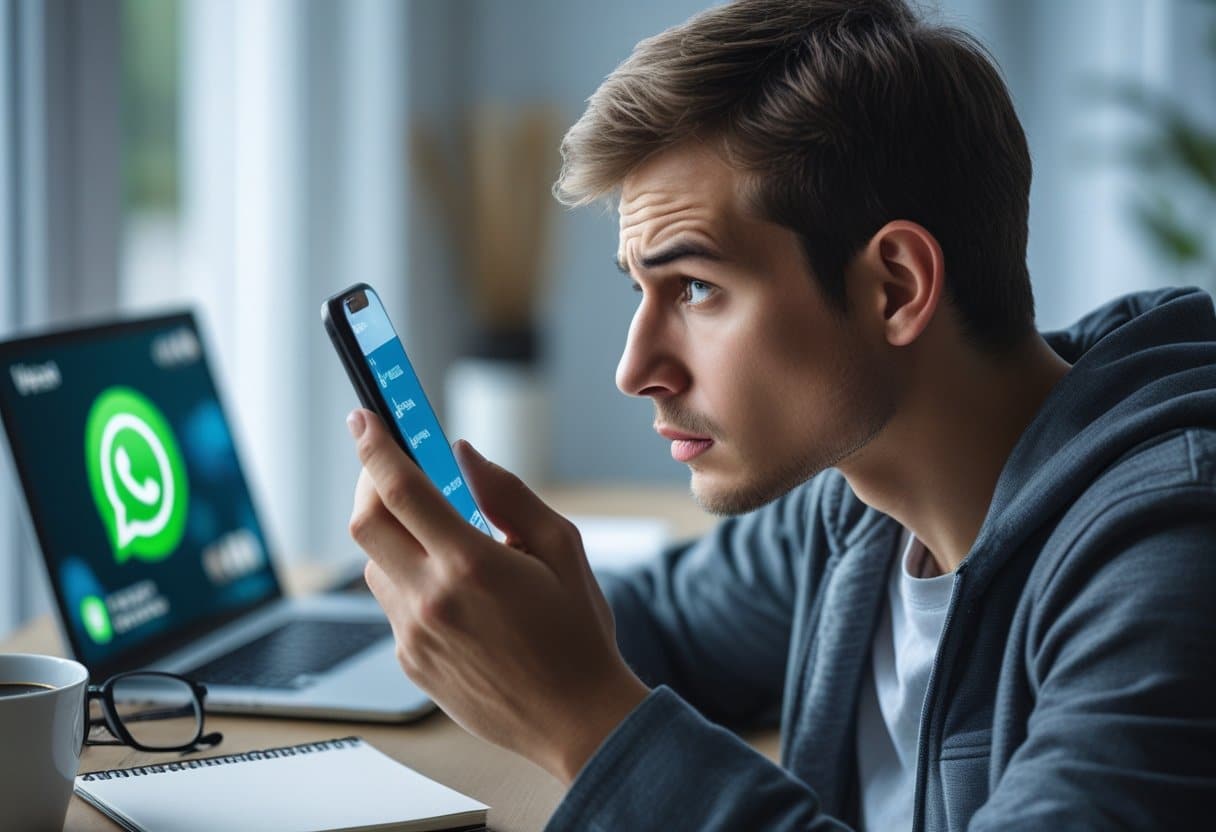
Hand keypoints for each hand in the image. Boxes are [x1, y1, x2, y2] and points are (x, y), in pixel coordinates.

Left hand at [346, 409, 649, 782]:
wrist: (576, 719)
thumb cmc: (577, 633)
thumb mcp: (561, 548)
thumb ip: (508, 494)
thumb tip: (465, 455)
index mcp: (470, 564)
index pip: (401, 488)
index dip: (375, 445)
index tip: (363, 417)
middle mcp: (431, 600)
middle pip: (365, 522)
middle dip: (370, 482)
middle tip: (393, 468)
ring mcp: (414, 636)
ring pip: (375, 564)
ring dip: (394, 536)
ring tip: (440, 539)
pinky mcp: (410, 662)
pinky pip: (392, 605)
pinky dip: (409, 580)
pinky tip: (454, 593)